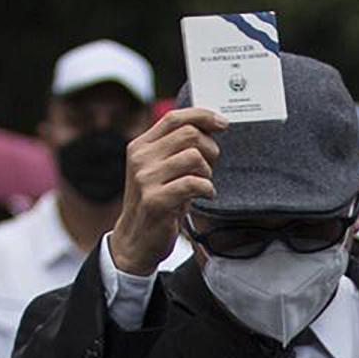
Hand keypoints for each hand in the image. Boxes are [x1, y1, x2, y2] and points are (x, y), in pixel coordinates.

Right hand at [111, 107, 224, 277]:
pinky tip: (205, 196)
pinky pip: (193, 183)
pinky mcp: (155, 200)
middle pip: (188, 134)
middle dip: (210, 148)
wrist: (135, 241)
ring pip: (194, 157)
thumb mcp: (161, 170)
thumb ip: (176, 148)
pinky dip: (207, 189)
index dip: (202, 116)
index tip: (222, 123)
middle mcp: (140, 158)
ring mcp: (145, 179)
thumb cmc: (157, 203)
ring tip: (204, 184)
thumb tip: (210, 126)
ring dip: (208, 172)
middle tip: (211, 166)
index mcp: (141, 146)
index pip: (174, 118)